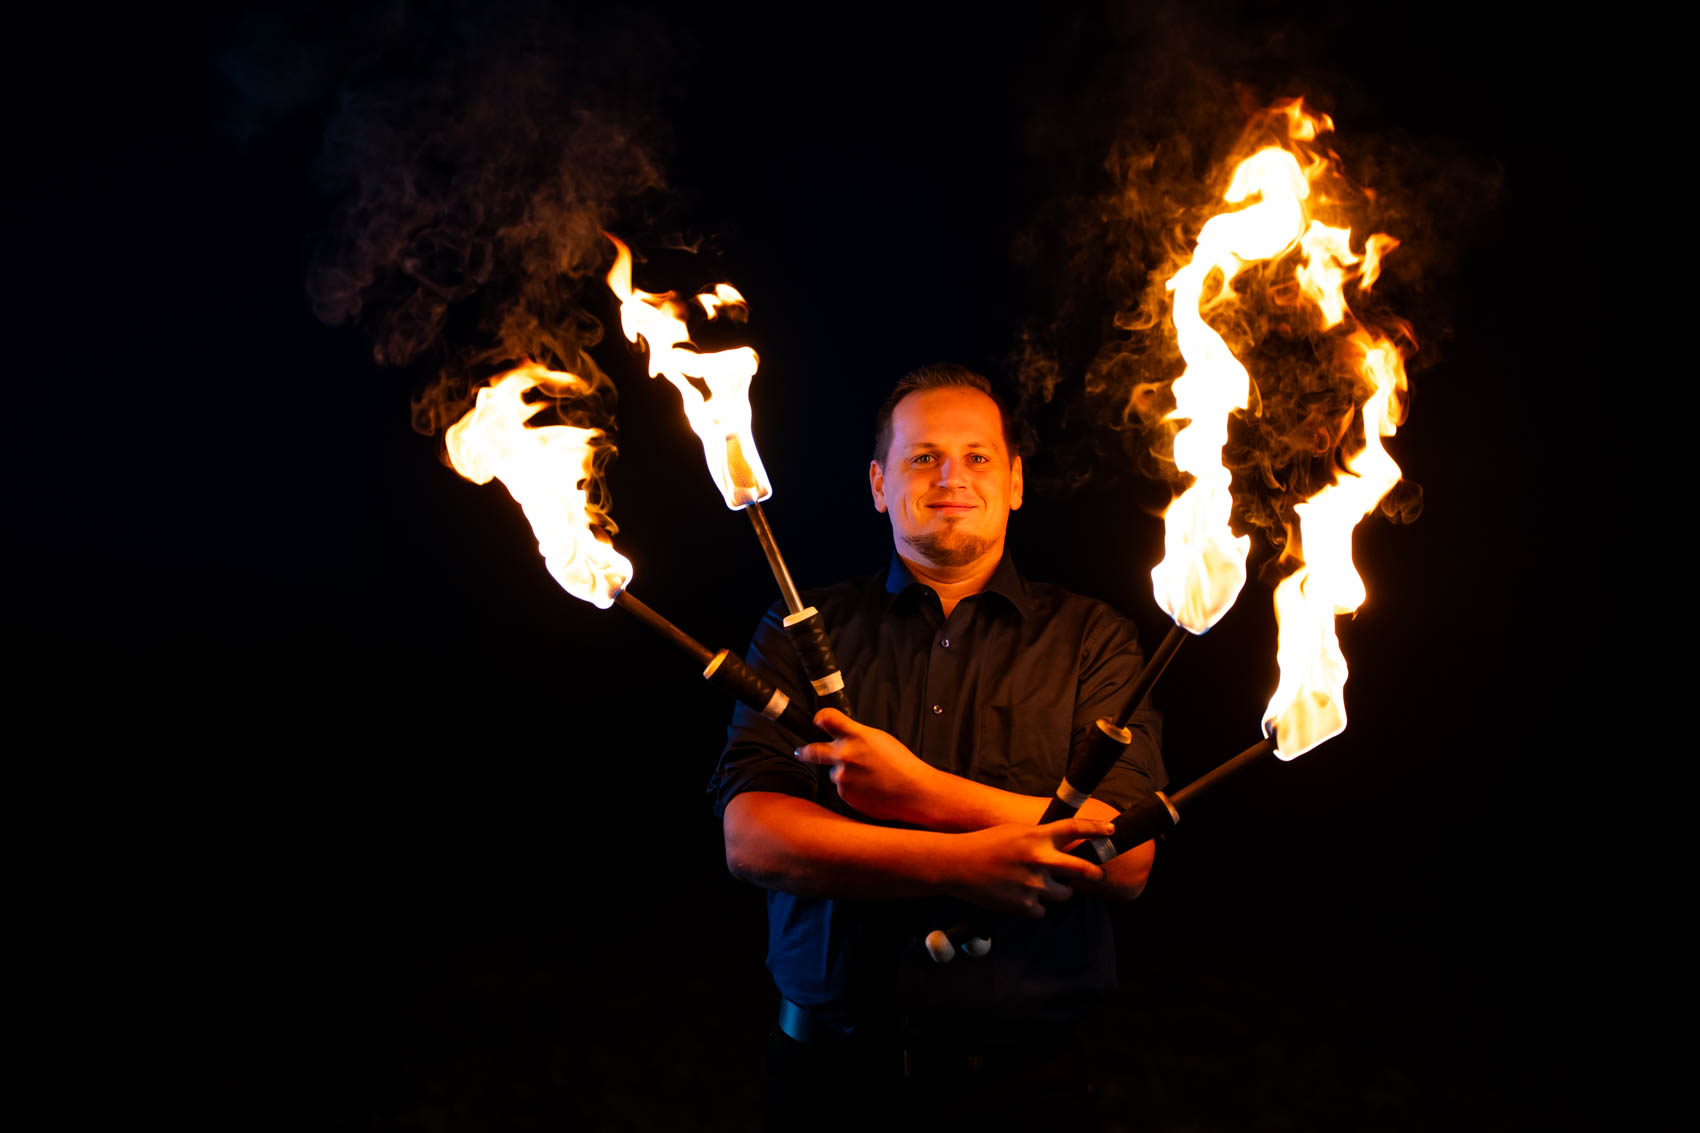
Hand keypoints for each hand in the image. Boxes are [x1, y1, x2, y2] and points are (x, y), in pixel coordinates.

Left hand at [792, 709, 942, 823]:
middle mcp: (845, 755)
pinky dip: (853, 789)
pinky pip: (844, 790)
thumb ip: (857, 736)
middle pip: (813, 751)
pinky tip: (870, 789)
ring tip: (868, 778)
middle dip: (805, 751)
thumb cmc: (901, 764)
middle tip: (801, 752)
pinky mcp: (845, 795)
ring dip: (845, 775)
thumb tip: (843, 736)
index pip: (827, 718)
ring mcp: (843, 777)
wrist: (912, 792)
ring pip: (835, 774)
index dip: (820, 718)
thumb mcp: (879, 738)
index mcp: (856, 736)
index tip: (818, 721)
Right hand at [940, 817, 1111, 917]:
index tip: (1111, 831)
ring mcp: (1034, 884)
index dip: (1097, 829)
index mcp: (1037, 836)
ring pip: (1065, 894)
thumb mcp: (1016, 833)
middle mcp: (1040, 859)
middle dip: (1094, 873)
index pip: (1076, 828)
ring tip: (1037, 884)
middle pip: (1083, 869)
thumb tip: (1066, 849)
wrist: (957, 864)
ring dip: (1058, 891)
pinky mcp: (1026, 905)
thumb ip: (1041, 839)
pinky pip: (1043, 909)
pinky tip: (1018, 895)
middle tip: (1096, 874)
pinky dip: (1036, 905)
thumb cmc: (986, 845)